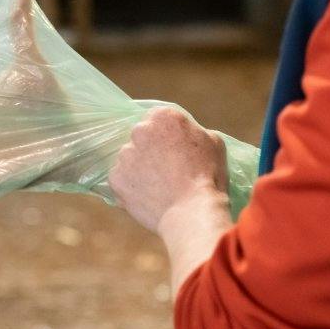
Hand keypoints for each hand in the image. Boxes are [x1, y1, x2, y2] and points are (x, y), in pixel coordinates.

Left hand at [110, 107, 228, 234]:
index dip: (166, 135)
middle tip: (166, 170)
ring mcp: (125, 155)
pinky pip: (121, 180)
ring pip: (130, 159)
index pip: (158, 119)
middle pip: (141, 137)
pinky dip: (132, 188)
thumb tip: (186, 135)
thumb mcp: (214, 142)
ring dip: (140, 169)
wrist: (192, 212)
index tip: (173, 149)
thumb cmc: (208, 176)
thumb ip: (194, 131)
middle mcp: (139, 131)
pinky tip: (148, 197)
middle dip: (150, 150)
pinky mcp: (115, 178)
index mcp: (163, 116)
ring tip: (158, 187)